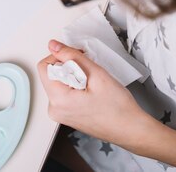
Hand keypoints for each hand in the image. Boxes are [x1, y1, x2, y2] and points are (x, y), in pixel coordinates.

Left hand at [37, 40, 154, 146]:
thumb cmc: (118, 108)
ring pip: (59, 83)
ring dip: (73, 77)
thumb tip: (54, 45)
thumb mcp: (96, 74)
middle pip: (51, 75)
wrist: (131, 130)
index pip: (44, 66)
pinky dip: (75, 86)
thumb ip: (71, 56)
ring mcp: (60, 114)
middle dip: (69, 67)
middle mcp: (54, 109)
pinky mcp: (66, 115)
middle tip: (89, 71)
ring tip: (92, 83)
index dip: (61, 57)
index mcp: (57, 100)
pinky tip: (91, 91)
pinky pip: (64, 93)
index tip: (77, 58)